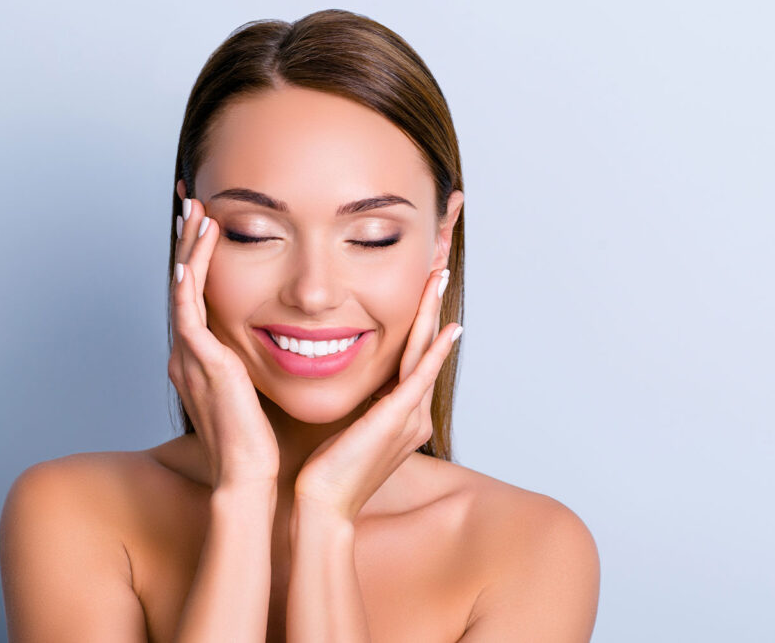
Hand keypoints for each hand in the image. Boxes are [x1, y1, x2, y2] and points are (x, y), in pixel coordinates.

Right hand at [168, 185, 279, 488]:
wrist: (249, 476)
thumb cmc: (259, 443)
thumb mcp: (258, 394)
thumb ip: (259, 369)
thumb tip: (286, 350)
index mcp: (203, 360)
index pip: (199, 299)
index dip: (200, 263)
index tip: (210, 231)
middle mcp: (190, 352)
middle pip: (184, 285)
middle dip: (188, 244)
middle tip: (193, 206)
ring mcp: (190, 354)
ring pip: (182, 287)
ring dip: (188, 247)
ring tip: (196, 212)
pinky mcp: (198, 359)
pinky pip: (188, 305)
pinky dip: (191, 273)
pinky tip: (197, 246)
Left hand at [292, 267, 461, 523]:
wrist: (325, 505)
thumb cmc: (328, 473)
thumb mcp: (347, 428)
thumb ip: (358, 405)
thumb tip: (349, 381)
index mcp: (402, 414)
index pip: (413, 358)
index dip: (419, 322)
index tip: (420, 292)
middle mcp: (414, 413)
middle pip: (425, 348)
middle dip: (430, 307)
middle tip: (436, 270)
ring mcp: (410, 415)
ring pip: (425, 353)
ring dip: (433, 314)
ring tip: (438, 280)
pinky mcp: (398, 418)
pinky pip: (421, 376)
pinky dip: (436, 351)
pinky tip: (449, 329)